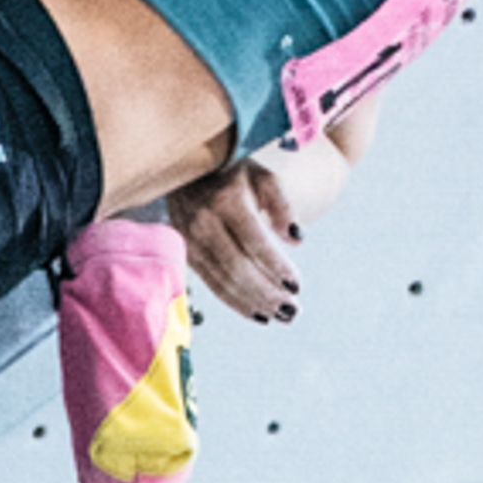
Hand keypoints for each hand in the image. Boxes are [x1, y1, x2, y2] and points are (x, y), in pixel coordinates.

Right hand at [169, 156, 303, 322]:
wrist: (188, 166)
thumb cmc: (234, 172)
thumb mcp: (263, 177)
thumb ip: (282, 205)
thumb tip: (297, 239)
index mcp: (227, 199)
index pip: (254, 242)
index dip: (276, 267)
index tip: (297, 286)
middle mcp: (204, 221)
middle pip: (238, 268)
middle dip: (267, 293)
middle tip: (293, 310)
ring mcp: (190, 238)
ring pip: (223, 280)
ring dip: (253, 303)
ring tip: (280, 316)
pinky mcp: (185, 251)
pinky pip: (211, 283)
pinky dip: (235, 302)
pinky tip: (257, 312)